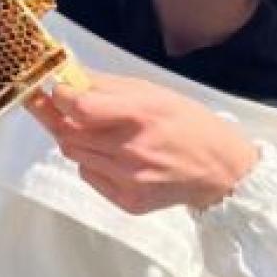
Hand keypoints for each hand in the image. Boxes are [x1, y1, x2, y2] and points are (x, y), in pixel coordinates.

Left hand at [27, 71, 260, 214]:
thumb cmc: (187, 122)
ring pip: (75, 155)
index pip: (79, 108)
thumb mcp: (152, 92)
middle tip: (66, 109)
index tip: (55, 90)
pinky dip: (92, 163)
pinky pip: (89, 176)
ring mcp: (129, 180)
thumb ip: (107, 85)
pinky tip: (114, 156)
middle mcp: (131, 150)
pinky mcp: (128, 201)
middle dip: (60, 118)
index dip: (59, 98)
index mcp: (140, 115)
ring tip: (100, 132)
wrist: (220, 168)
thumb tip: (68, 75)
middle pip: (68, 133)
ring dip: (77, 139)